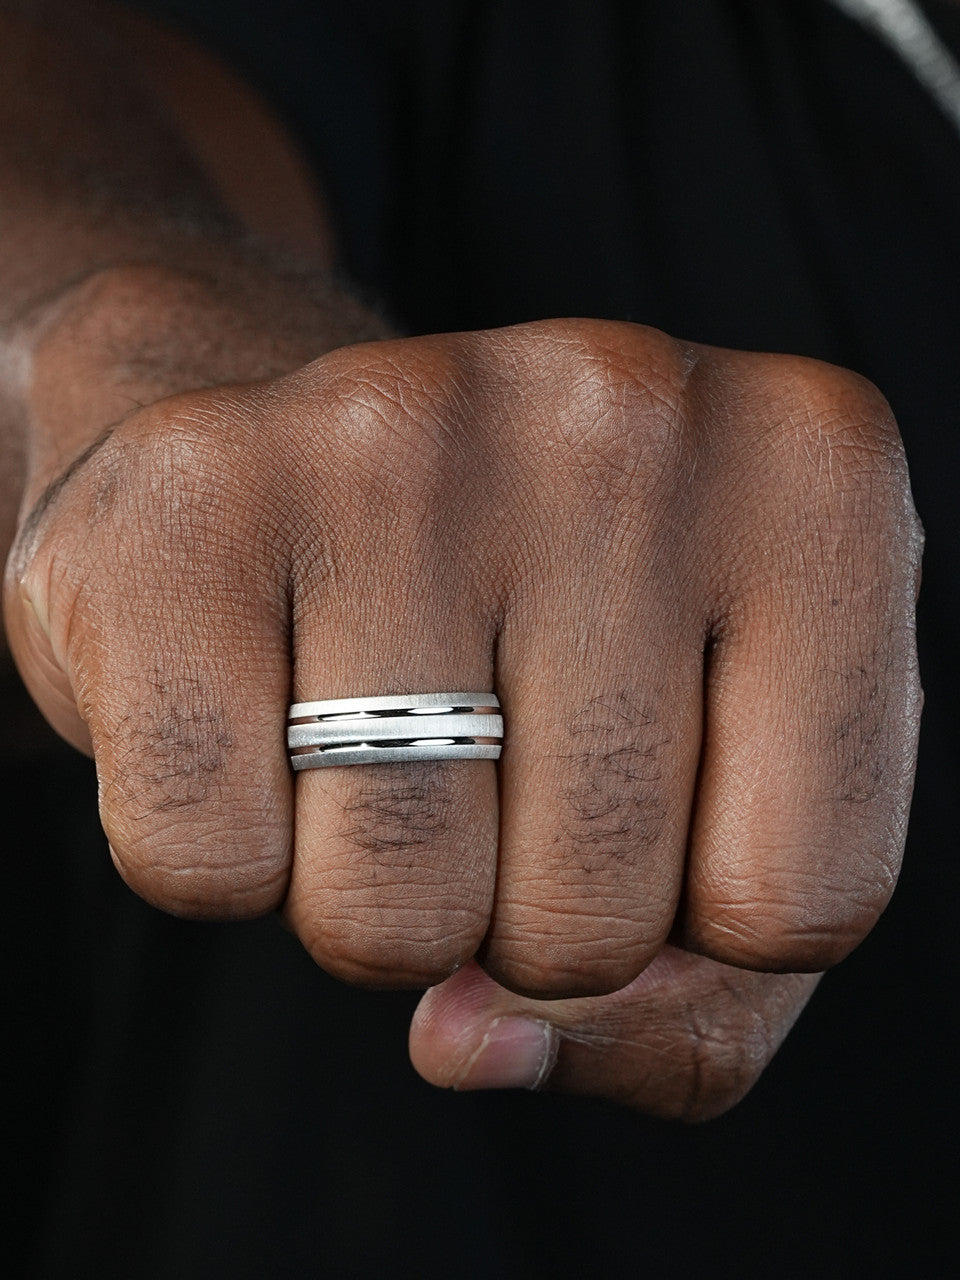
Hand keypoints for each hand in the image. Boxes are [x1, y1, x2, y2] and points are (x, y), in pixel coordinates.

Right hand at [5, 286, 920, 1107]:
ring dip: (377, 895)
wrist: (315, 475)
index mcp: (813, 473)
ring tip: (369, 733)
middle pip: (590, 917)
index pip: (807, 901)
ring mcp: (396, 433)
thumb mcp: (713, 818)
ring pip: (394, 914)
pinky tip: (252, 709)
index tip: (652, 801)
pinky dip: (223, 853)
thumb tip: (470, 1045)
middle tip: (484, 760)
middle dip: (519, 914)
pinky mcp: (189, 494)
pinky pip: (204, 859)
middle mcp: (623, 413)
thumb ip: (684, 1013)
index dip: (704, 922)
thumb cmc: (548, 653)